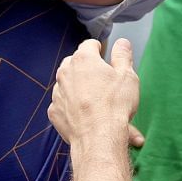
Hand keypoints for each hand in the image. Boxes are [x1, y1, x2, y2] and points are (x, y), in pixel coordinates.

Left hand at [48, 37, 143, 151]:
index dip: (99, 49)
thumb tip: (122, 43)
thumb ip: (123, 56)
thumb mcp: (127, 76)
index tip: (103, 54)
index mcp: (83, 60)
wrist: (99, 137)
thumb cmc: (114, 105)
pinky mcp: (54, 111)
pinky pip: (63, 104)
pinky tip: (85, 114)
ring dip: (79, 87)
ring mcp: (57, 92)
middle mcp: (65, 73)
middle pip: (75, 63)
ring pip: (67, 84)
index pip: (89, 45)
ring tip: (96, 100)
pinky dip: (72, 107)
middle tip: (102, 79)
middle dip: (87, 68)